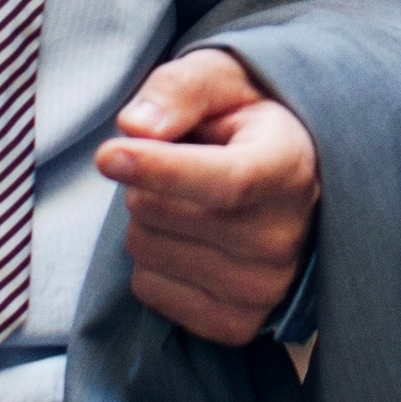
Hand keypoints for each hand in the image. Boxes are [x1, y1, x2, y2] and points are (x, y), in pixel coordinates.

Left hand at [96, 47, 318, 343]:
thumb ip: (181, 89)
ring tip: (191, 201)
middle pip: (162, 212)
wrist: (293, 183)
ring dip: (147, 220)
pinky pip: (148, 289)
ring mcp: (263, 288)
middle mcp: (284, 237)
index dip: (160, 169)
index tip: (107, 154)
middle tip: (180, 163)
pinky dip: (152, 262)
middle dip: (145, 179)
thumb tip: (133, 127)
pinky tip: (190, 241)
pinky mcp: (236, 324)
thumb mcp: (224, 77)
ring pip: (145, 250)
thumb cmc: (249, 123)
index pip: (223, 181)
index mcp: (288, 167)